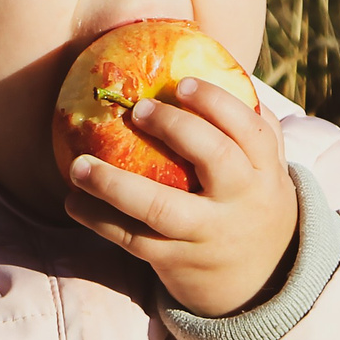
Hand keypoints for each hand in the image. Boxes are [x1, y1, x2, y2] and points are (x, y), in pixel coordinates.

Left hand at [64, 75, 298, 316]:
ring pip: (160, 207)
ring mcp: (208, 234)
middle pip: (215, 157)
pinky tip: (74, 202)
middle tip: (137, 110)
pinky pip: (133, 238)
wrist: (263, 281)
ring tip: (79, 165)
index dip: (217, 103)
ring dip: (114, 183)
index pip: (251, 130)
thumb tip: (206, 58)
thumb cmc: (251, 203)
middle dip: (176, 128)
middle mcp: (242, 201)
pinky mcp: (178, 261)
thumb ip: (247, 127)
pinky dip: (100, 219)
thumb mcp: (265, 169)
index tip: (181, 83)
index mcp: (266, 172)